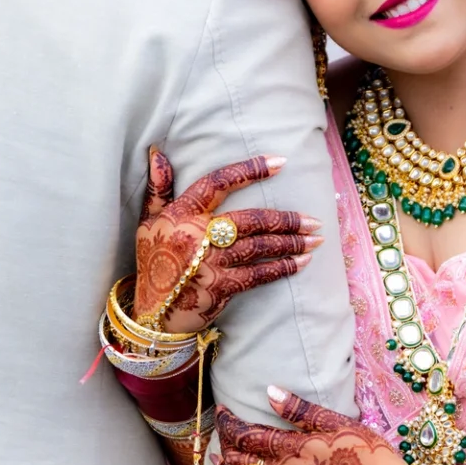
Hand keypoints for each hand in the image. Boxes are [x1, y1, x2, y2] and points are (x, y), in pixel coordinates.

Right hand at [134, 151, 322, 333]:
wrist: (152, 312)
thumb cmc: (153, 261)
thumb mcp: (148, 220)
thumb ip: (158, 187)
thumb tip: (157, 152)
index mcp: (182, 214)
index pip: (219, 183)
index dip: (250, 170)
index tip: (281, 162)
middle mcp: (197, 235)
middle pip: (251, 219)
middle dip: (286, 219)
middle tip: (314, 219)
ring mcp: (211, 263)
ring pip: (260, 246)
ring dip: (292, 242)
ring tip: (317, 239)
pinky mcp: (221, 287)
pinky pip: (259, 274)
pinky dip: (282, 267)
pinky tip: (302, 262)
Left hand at [213, 386, 407, 464]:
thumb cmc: (370, 456)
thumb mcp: (339, 424)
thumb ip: (301, 410)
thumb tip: (269, 391)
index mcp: (293, 449)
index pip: (249, 435)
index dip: (230, 423)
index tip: (222, 413)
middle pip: (242, 462)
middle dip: (225, 448)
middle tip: (218, 437)